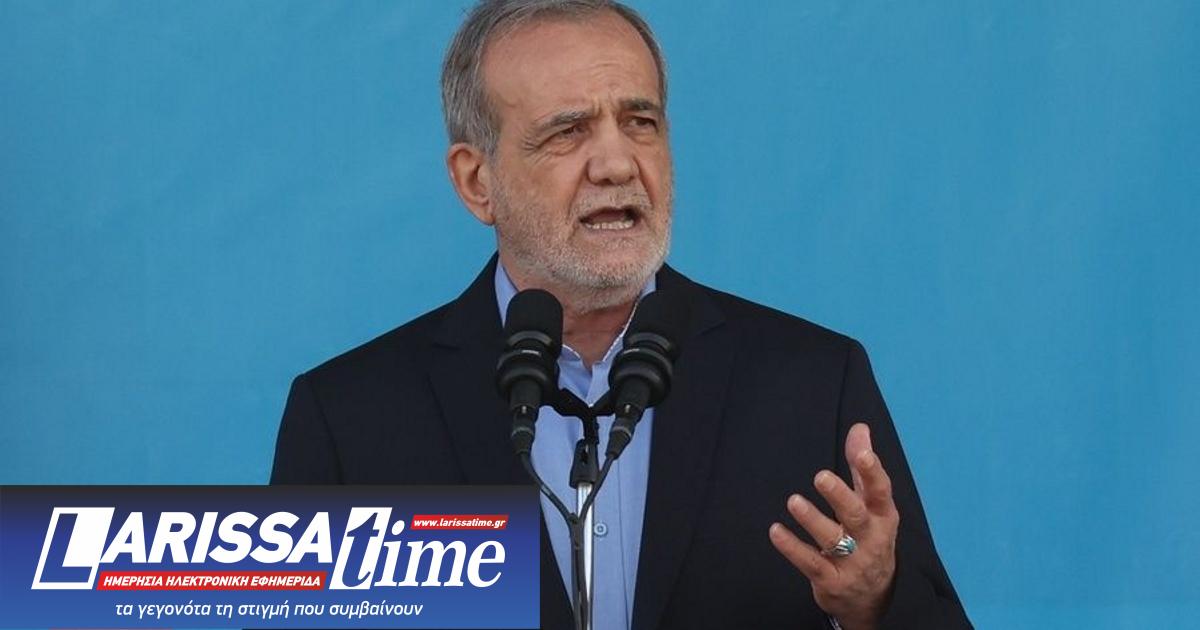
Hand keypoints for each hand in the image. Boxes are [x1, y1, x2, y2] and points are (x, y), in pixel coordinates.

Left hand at [768, 423, 898, 629]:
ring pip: (832, 540)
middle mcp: (871, 539)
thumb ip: (861, 468)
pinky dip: (792, 547)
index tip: (862, 454)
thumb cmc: (870, 539)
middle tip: (820, 476)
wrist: (873, 598)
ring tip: (794, 501)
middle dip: (840, 496)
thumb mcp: (872, 506)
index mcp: (883, 516)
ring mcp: (852, 562)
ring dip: (812, 520)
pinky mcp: (831, 580)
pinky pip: (810, 563)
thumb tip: (860, 428)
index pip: (880, 492)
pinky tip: (776, 531)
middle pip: (857, 516)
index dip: (872, 472)